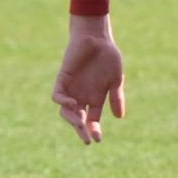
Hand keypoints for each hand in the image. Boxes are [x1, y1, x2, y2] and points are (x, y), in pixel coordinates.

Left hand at [52, 20, 125, 144]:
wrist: (96, 37)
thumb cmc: (108, 56)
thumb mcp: (115, 79)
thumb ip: (116, 98)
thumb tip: (119, 117)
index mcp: (96, 98)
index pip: (93, 120)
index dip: (94, 130)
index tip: (97, 139)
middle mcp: (82, 96)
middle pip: (79, 119)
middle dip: (82, 130)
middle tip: (86, 140)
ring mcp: (72, 89)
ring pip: (67, 111)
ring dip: (72, 119)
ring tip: (80, 123)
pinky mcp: (63, 79)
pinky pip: (58, 96)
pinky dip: (63, 102)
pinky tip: (73, 104)